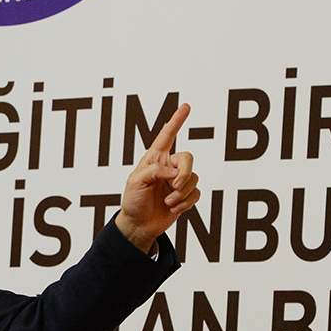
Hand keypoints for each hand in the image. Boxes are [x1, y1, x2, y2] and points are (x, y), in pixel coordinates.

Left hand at [115, 102, 200, 252]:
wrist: (139, 224)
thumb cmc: (133, 201)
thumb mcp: (136, 182)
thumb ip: (155, 171)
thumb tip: (175, 173)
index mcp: (155, 158)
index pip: (167, 136)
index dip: (177, 121)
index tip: (186, 106)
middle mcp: (169, 167)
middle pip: (188, 158)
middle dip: (185, 172)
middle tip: (174, 185)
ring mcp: (178, 181)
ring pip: (193, 178)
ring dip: (181, 193)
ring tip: (168, 202)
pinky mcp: (186, 195)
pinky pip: (196, 193)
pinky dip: (186, 202)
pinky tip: (174, 208)